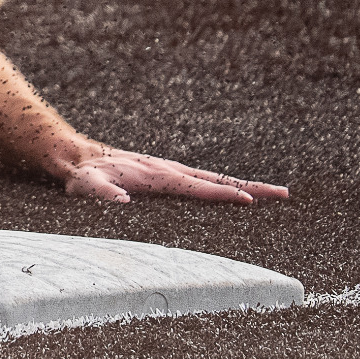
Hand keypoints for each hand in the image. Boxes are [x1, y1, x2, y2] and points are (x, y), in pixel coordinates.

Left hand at [57, 145, 289, 203]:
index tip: (250, 202)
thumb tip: (121, 200)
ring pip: (213, 180)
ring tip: (274, 194)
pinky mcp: (166, 175)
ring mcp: (169, 171)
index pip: (198, 187)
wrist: (74, 156)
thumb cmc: (81, 175)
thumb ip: (100, 193)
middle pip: (217, 180)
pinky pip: (202, 182)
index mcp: (157, 176)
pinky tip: (236, 196)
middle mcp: (169, 171)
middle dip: (251, 188)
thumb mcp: (86, 186)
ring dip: (243, 187)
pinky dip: (224, 188)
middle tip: (284, 194)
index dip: (223, 195)